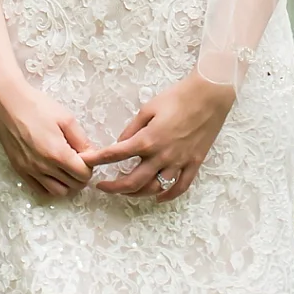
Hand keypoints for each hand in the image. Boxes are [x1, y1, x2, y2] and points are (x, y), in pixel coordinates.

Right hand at [0, 73, 96, 198]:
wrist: (7, 103)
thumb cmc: (37, 106)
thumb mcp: (65, 118)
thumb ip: (81, 140)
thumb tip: (91, 156)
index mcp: (58, 154)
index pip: (83, 174)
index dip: (89, 166)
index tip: (85, 155)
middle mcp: (44, 167)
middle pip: (73, 185)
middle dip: (80, 174)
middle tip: (77, 159)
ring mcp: (31, 171)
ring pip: (58, 192)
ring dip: (67, 183)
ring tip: (65, 167)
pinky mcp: (20, 171)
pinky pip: (41, 190)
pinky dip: (50, 185)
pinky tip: (52, 171)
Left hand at [83, 71, 235, 201]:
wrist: (208, 97)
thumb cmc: (177, 97)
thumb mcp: (148, 108)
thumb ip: (132, 129)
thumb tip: (120, 144)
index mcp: (147, 139)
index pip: (115, 155)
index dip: (97, 160)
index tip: (85, 163)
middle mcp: (161, 155)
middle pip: (132, 182)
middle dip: (113, 187)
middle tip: (101, 187)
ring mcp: (179, 163)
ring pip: (154, 189)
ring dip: (137, 194)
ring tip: (126, 191)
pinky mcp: (193, 164)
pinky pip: (179, 188)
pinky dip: (167, 196)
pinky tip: (157, 196)